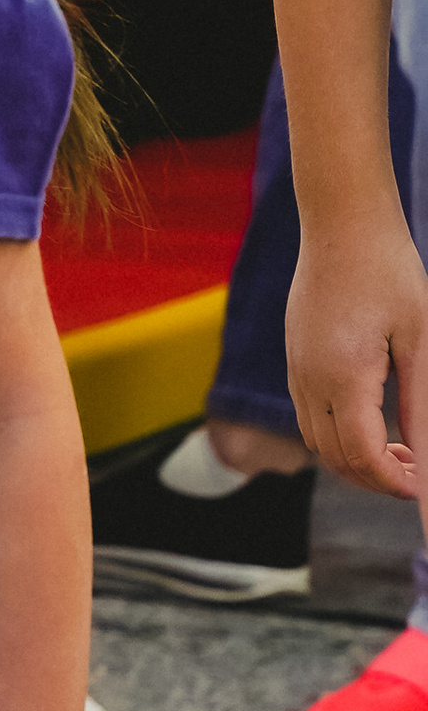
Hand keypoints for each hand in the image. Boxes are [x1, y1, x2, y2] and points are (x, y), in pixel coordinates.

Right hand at [287, 210, 427, 493]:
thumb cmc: (389, 271)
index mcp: (343, 377)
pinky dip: (339, 435)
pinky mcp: (295, 360)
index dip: (394, 481)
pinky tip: (373, 418)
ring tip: (399, 449)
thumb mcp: (420, 338)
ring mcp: (296, 371)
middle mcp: (309, 381)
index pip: (362, 455)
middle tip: (417, 472)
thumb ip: (421, 402)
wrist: (342, 224)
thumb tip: (427, 455)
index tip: (422, 486)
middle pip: (335, 458)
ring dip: (355, 458)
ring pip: (317, 443)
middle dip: (375, 478)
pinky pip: (310, 417)